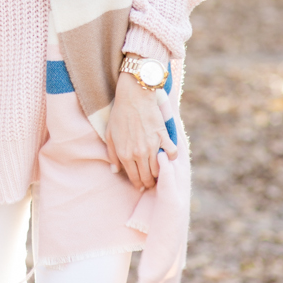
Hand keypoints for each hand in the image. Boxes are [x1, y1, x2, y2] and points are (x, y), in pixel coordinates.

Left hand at [105, 71, 176, 189]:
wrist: (134, 97)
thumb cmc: (120, 115)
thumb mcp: (110, 136)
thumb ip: (112, 156)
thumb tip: (115, 171)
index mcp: (125, 155)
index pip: (134, 178)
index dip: (138, 184)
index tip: (140, 185)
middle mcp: (139, 154)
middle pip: (148, 178)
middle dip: (149, 182)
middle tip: (150, 181)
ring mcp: (152, 147)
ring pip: (159, 170)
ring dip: (159, 173)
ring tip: (158, 172)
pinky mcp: (163, 137)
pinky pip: (171, 155)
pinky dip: (171, 158)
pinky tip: (167, 156)